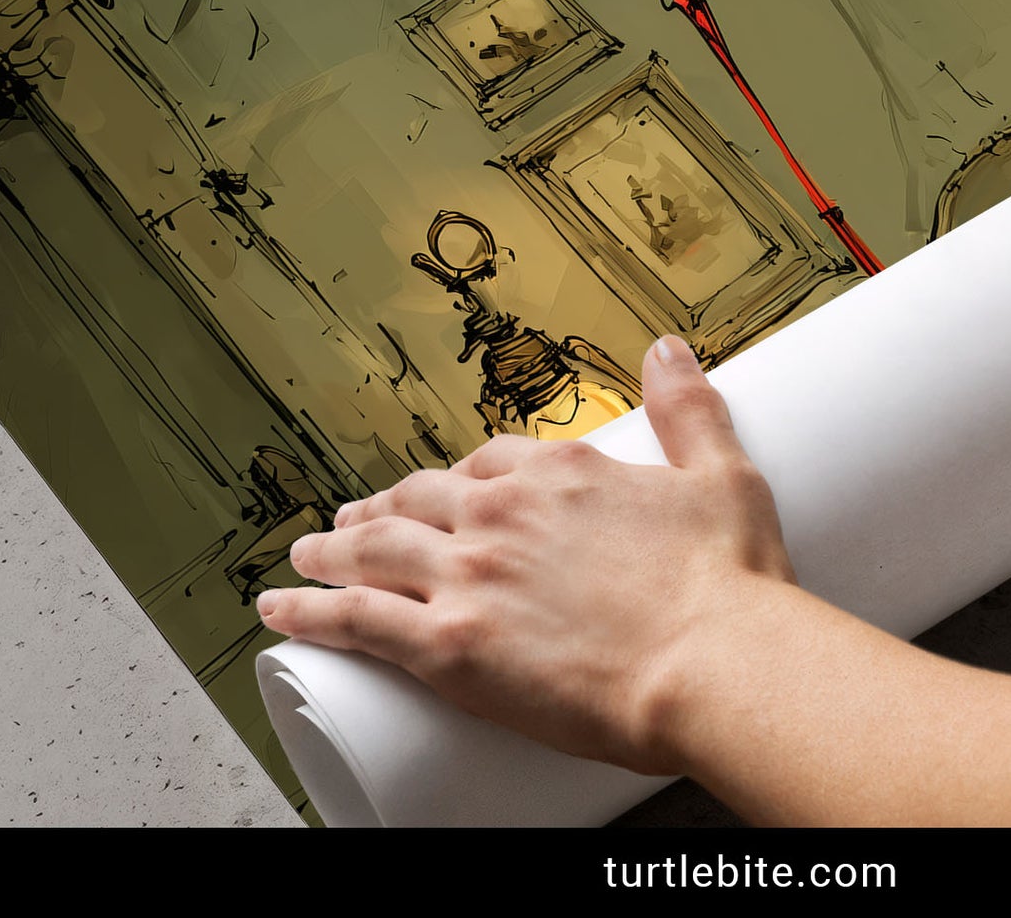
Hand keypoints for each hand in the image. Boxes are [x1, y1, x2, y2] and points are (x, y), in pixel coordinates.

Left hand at [255, 334, 794, 772]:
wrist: (716, 665)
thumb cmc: (729, 585)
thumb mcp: (721, 475)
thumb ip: (688, 408)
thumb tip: (668, 347)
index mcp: (561, 473)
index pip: (487, 463)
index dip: (458, 479)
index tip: (443, 492)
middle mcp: (503, 513)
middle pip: (419, 501)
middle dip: (381, 508)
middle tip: (354, 518)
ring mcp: (469, 576)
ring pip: (375, 551)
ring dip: (333, 550)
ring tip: (306, 555)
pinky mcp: (448, 646)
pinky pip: (357, 620)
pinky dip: (310, 612)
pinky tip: (281, 612)